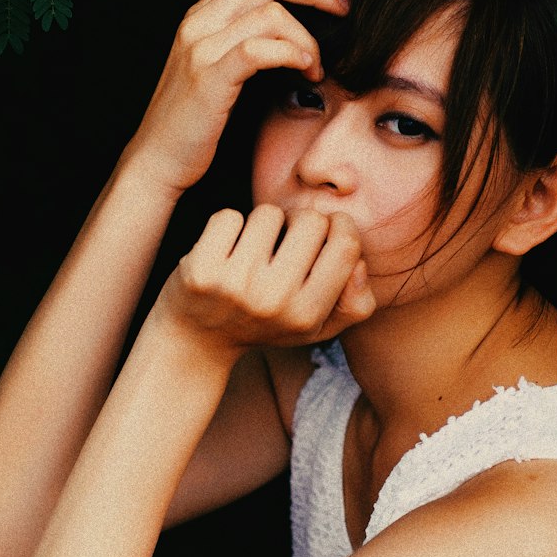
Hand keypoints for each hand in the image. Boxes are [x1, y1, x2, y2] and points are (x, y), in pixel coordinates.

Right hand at [128, 0, 346, 196]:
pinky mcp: (209, 77)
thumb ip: (243, 38)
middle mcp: (199, 21)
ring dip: (308, 36)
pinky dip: (292, 53)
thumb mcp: (216, 67)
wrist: (157, 160)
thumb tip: (293, 24)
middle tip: (344, 6)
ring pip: (269, 12)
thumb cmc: (194, 120)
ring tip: (318, 65)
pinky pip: (260, 49)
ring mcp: (201, 47)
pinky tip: (306, 70)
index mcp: (202, 13)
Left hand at [159, 205, 376, 355]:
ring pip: (268, 214)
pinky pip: (228, 217)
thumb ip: (355, 303)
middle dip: (300, 220)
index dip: (340, 225)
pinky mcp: (201, 270)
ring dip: (262, 223)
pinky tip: (224, 249)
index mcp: (307, 315)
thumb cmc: (263, 325)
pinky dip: (228, 226)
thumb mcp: (316, 328)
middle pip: (310, 221)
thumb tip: (360, 265)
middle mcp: (274, 301)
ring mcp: (236, 285)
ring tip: (253, 248)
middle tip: (286, 239)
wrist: (196, 342)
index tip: (326, 228)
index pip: (345, 247)